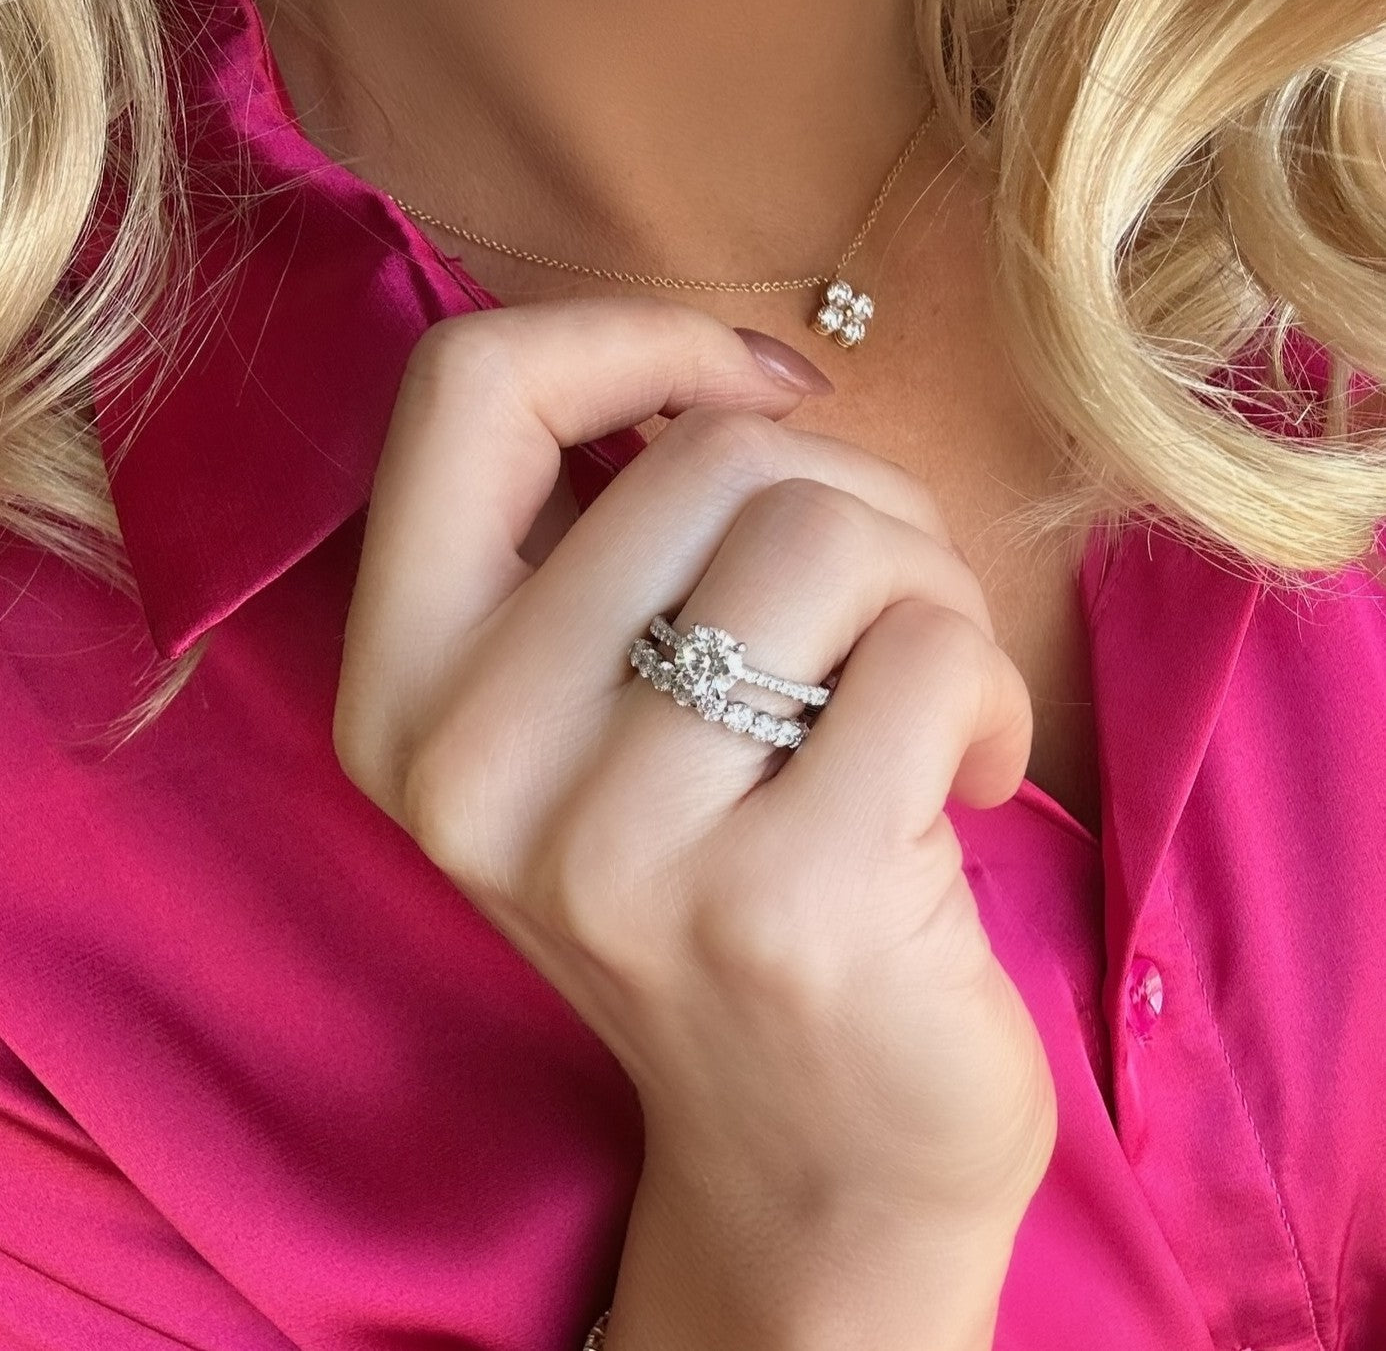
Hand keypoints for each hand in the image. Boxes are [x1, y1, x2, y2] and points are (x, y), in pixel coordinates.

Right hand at [335, 296, 1056, 1348]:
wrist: (810, 1151)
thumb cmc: (729, 891)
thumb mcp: (606, 722)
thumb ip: (619, 547)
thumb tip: (730, 379)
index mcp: (405, 696)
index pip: (465, 394)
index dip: (636, 340)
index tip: (758, 389)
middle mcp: (468, 770)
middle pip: (706, 460)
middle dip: (852, 499)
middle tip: (885, 611)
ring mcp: (614, 849)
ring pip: (825, 536)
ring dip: (927, 588)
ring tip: (926, 694)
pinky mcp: (778, 904)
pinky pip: (926, 650)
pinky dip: (984, 684)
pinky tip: (965, 774)